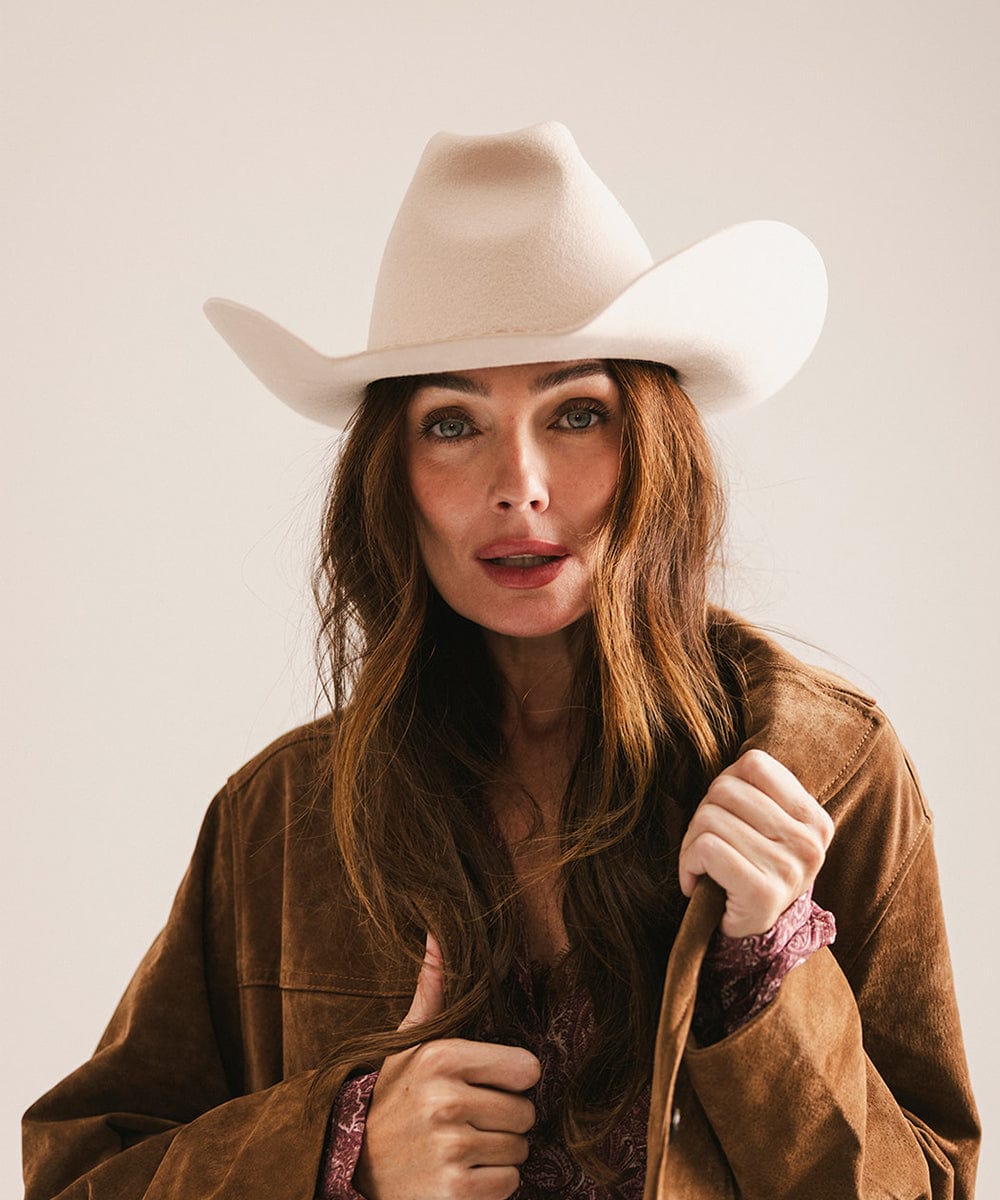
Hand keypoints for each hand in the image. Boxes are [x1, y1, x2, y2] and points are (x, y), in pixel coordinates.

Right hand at [354, 932, 539, 1199]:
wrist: (354, 1169)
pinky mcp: (456, 1194)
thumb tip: (438, 933)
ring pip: (519, 1149)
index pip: (527, 1068)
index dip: (510, 1079)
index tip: (483, 1084)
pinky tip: (458, 1176)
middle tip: (467, 1121)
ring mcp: (451, 1150)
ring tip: (460, 1148)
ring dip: (497, 1153)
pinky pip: (508, 1185)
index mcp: (441, 1058)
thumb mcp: (407, 1045)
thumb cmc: (394, 1099)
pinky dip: (490, 1186)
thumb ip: (432, 992)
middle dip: (503, 1119)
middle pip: (526, 1112)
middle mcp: (446, 1102)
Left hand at [678, 748, 833, 937]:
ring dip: (691, 842)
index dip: (726, 783)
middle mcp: (809, 842)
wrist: (750, 937)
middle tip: (708, 846)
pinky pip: (706, 848)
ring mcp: (789, 869)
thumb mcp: (767, 827)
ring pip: (709, 817)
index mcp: (814, 818)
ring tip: (704, 866)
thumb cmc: (750, 870)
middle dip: (703, 814)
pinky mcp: (763, 893)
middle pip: (724, 788)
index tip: (727, 816)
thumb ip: (755, 791)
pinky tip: (696, 882)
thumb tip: (731, 759)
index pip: (753, 763)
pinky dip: (687, 863)